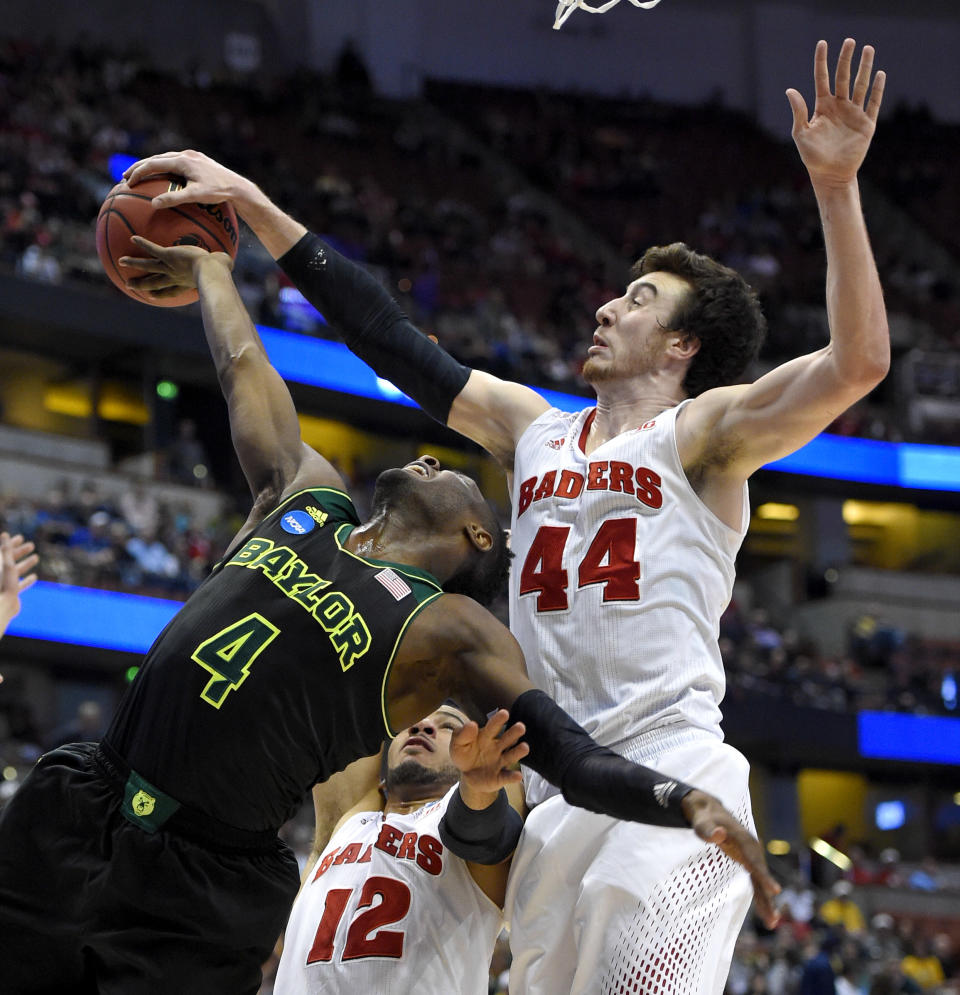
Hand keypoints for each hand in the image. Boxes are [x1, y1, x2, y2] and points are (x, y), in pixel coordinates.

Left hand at [0, 532, 37, 637]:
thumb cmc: (2, 584)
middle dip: (20, 552)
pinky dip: (26, 580)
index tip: (21, 538)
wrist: (1, 607)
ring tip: (36, 558)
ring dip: (26, 564)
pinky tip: (34, 577)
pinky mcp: (11, 593)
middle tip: (32, 545)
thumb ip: (6, 549)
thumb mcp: (6, 563)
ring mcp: (4, 583)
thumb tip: (5, 534)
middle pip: (9, 559)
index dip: (11, 544)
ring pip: (16, 571)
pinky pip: (19, 584)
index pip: (3, 551)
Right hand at [119, 236, 231, 298]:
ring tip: (121, 261)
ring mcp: (170, 267)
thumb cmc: (220, 272)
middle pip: (154, 282)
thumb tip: (229, 262)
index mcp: (185, 283)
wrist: (211, 271)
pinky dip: (143, 244)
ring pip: (148, 266)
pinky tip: (132, 237)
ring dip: (135, 263)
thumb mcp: (221, 270)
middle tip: (129, 285)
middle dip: (141, 284)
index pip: (170, 290)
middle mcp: (175, 277)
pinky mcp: (168, 256)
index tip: (152, 296)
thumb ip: (223, 265)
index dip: (161, 293)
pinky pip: (153, 249)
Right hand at [123, 149, 255, 209]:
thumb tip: (153, 204)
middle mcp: (186, 155)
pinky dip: (163, 168)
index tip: (127, 182)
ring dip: (150, 166)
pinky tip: (160, 177)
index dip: (138, 172)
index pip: (153, 164)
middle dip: (139, 167)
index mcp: (182, 161)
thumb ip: (174, 199)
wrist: (238, 187)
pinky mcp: (197, 160)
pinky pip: (175, 162)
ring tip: (139, 175)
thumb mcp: (195, 196)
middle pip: (156, 158)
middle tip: (125, 177)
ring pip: (165, 158)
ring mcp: (192, 156)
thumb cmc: (219, 193)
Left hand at [450, 709, 528, 798]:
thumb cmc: (464, 755)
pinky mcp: (500, 777)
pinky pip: (507, 777)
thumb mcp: (457, 744)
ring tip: (525, 747)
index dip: (498, 720)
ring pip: (511, 756)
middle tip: (521, 727)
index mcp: (486, 736)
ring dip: (518, 752)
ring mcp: (500, 762)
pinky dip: (512, 776)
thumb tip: (472, 724)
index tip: (504, 713)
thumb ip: (462, 734)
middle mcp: (497, 747)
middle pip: (507, 739)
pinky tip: (517, 776)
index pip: (493, 727)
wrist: (467, 776)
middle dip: (514, 733)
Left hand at [682, 789, 781, 928]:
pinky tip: (766, 913)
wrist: (709, 811)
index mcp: (743, 839)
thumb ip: (709, 830)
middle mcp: (751, 847)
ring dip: (767, 901)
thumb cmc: (704, 818)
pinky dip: (761, 895)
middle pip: (762, 874)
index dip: (764, 876)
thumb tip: (719, 834)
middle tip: (773, 919)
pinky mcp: (748, 860)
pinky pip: (756, 880)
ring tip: (772, 923)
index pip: (754, 860)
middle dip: (768, 896)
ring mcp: (751, 854)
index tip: (775, 891)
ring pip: (761, 880)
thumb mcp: (702, 823)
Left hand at [786, 38, 884, 188]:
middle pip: (843, 77)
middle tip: (850, 41)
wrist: (830, 175)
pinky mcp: (866, 124)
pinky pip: (873, 103)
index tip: (822, 44)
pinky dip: (877, 90)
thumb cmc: (812, 157)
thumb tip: (790, 90)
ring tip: (868, 49)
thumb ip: (798, 111)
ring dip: (864, 68)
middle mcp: (839, 107)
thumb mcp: (801, 134)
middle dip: (846, 59)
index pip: (822, 79)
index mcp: (822, 107)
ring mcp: (853, 114)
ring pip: (860, 86)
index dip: (821, 61)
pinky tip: (880, 74)